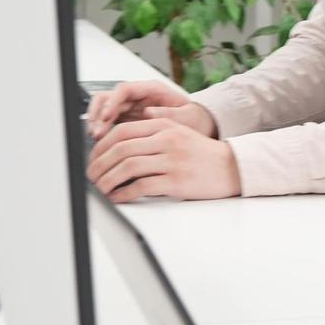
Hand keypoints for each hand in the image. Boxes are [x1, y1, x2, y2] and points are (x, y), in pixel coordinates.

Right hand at [85, 81, 215, 138]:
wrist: (198, 127)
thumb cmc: (194, 120)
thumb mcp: (187, 117)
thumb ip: (168, 114)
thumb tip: (148, 112)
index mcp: (153, 90)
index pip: (125, 89)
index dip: (113, 102)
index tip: (107, 116)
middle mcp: (139, 96)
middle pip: (109, 97)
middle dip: (99, 113)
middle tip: (97, 132)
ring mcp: (132, 107)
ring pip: (105, 107)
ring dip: (97, 121)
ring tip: (96, 137)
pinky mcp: (128, 119)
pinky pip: (109, 120)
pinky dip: (102, 128)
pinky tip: (101, 140)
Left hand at [86, 117, 239, 201]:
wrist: (232, 167)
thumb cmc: (203, 154)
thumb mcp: (179, 132)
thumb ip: (153, 131)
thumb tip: (121, 140)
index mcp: (164, 126)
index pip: (122, 131)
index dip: (101, 146)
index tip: (94, 158)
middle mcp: (166, 140)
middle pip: (121, 149)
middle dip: (99, 164)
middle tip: (91, 175)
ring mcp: (172, 161)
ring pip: (127, 168)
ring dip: (108, 180)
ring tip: (100, 188)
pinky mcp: (176, 181)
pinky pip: (141, 187)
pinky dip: (124, 194)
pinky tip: (118, 197)